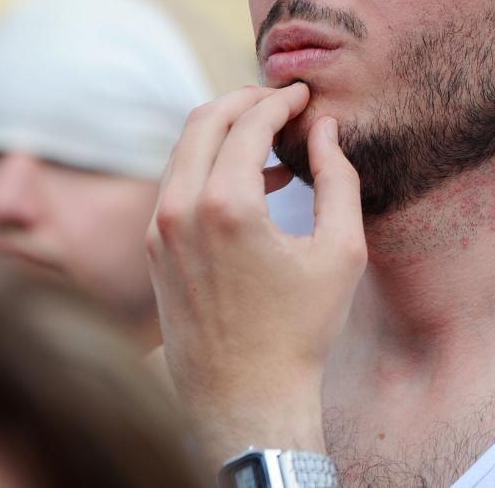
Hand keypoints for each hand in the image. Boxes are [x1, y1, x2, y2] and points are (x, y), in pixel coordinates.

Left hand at [147, 83, 365, 462]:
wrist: (245, 397)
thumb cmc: (301, 329)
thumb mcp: (341, 251)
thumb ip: (338, 179)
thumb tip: (325, 130)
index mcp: (226, 205)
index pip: (249, 121)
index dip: (281, 101)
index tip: (306, 97)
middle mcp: (180, 209)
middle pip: (204, 119)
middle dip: (246, 101)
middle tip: (283, 103)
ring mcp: (158, 229)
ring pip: (184, 148)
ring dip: (225, 131)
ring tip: (272, 139)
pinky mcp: (153, 249)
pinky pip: (176, 182)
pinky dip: (210, 165)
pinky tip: (252, 181)